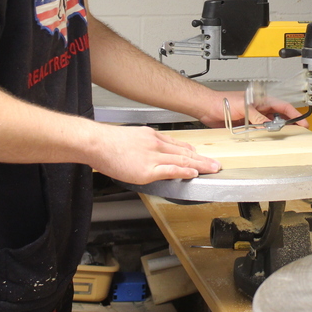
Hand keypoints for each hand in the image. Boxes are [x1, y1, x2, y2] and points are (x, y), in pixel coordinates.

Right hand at [89, 123, 220, 184]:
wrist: (96, 142)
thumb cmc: (107, 142)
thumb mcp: (131, 137)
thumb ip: (143, 144)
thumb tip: (147, 154)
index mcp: (152, 137)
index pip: (177, 144)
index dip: (192, 152)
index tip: (200, 155)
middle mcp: (156, 144)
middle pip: (184, 152)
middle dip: (202, 159)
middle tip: (216, 164)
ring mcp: (153, 156)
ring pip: (182, 161)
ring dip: (200, 166)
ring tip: (213, 169)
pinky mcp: (147, 170)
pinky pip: (170, 170)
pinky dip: (184, 172)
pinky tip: (193, 174)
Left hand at [201, 90, 309, 128]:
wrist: (207, 107)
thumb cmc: (222, 101)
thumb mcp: (245, 109)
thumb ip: (258, 118)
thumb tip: (269, 126)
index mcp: (261, 100)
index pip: (283, 106)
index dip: (294, 114)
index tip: (303, 122)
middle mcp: (258, 108)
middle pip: (278, 117)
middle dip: (287, 124)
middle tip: (297, 132)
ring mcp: (252, 117)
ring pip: (268, 125)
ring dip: (274, 131)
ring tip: (284, 138)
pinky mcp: (245, 124)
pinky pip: (258, 131)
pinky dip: (263, 135)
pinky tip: (266, 140)